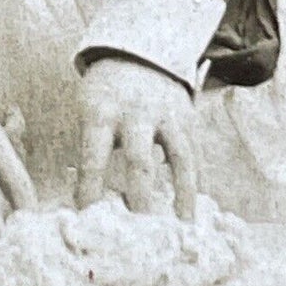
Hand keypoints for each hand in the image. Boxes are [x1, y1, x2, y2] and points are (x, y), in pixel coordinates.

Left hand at [75, 56, 198, 218]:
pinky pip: (195, 156)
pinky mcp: (187, 119)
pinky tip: (193, 211)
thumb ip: (91, 147)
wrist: (138, 52)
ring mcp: (166, 115)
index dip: (90, 189)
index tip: (89, 218)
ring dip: (180, 195)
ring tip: (178, 228)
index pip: (93, 156)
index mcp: (101, 111)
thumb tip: (90, 201)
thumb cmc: (106, 93)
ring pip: (178, 158)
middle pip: (138, 160)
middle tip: (138, 234)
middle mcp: (135, 113)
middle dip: (139, 198)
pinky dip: (196, 185)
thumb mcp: (89, 109)